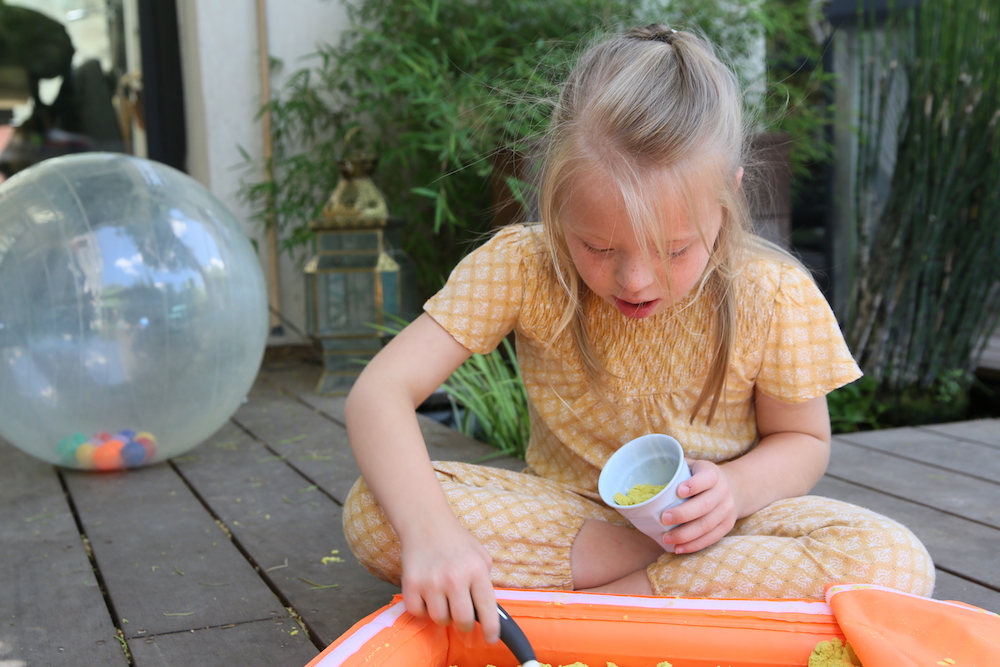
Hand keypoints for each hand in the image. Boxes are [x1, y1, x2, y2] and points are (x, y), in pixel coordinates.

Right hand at [398, 517, 499, 642]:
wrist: (426, 523)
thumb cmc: (457, 542)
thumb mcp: (482, 556)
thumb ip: (486, 582)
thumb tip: (489, 611)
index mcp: (476, 570)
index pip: (488, 610)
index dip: (492, 630)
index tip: (491, 639)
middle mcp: (454, 578)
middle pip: (463, 621)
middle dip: (465, 624)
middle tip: (463, 618)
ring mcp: (431, 582)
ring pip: (440, 619)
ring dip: (443, 615)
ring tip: (444, 599)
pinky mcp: (411, 584)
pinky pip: (418, 613)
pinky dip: (423, 609)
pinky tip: (428, 595)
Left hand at [658, 459, 738, 553]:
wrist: (733, 487)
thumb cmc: (699, 476)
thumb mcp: (691, 466)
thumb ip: (673, 468)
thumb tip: (641, 473)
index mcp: (712, 473)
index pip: (707, 478)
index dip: (694, 484)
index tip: (679, 491)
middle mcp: (723, 491)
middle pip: (705, 505)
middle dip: (683, 514)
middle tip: (664, 518)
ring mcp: (727, 510)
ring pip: (707, 525)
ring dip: (685, 534)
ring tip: (666, 538)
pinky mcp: (727, 526)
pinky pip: (711, 538)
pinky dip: (694, 545)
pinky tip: (678, 548)